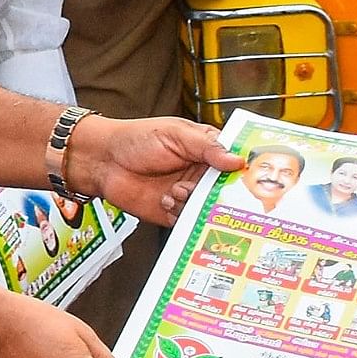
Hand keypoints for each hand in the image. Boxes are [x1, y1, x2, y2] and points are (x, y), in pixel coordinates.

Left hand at [63, 115, 236, 225]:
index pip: (237, 162)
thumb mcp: (176, 134)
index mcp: (207, 151)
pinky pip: (189, 222)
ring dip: (196, 202)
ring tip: (177, 190)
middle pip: (228, 190)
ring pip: (209, 208)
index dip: (246, 170)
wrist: (103, 161)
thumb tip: (237, 160)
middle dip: (224, 193)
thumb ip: (207, 147)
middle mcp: (202, 174)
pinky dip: (181, 214)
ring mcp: (189, 195)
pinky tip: (166, 200)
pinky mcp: (174, 213)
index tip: (253, 176)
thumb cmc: (136, 140)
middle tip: (218, 192)